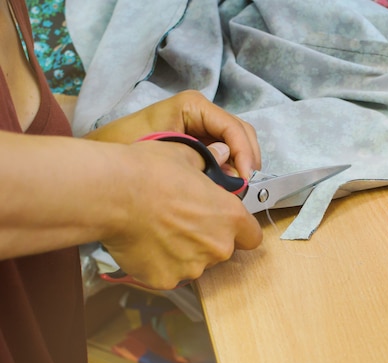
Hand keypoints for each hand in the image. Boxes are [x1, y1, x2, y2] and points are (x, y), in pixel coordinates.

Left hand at [86, 90, 260, 178]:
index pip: (232, 126)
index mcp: (192, 106)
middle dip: (247, 158)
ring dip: (241, 166)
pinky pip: (224, 154)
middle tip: (245, 186)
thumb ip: (201, 161)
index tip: (245, 177)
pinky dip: (230, 170)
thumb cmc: (124, 150)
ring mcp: (202, 127)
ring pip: (236, 144)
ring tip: (238, 190)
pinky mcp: (199, 143)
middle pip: (240, 132)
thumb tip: (234, 174)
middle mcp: (201, 113)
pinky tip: (226, 189)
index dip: (243, 152)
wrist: (98, 162)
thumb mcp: (164, 153)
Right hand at [99, 139, 261, 289]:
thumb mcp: (186, 156)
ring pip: (195, 263)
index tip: (226, 224)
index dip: (240, 230)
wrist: (114, 195)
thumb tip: (220, 153)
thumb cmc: (150, 173)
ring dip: (184, 252)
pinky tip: (145, 244)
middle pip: (222, 250)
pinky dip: (160, 263)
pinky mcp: (166, 280)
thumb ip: (209, 162)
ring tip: (159, 230)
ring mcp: (192, 267)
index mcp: (230, 217)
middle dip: (207, 239)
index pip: (252, 236)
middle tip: (182, 221)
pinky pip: (169, 274)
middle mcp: (217, 246)